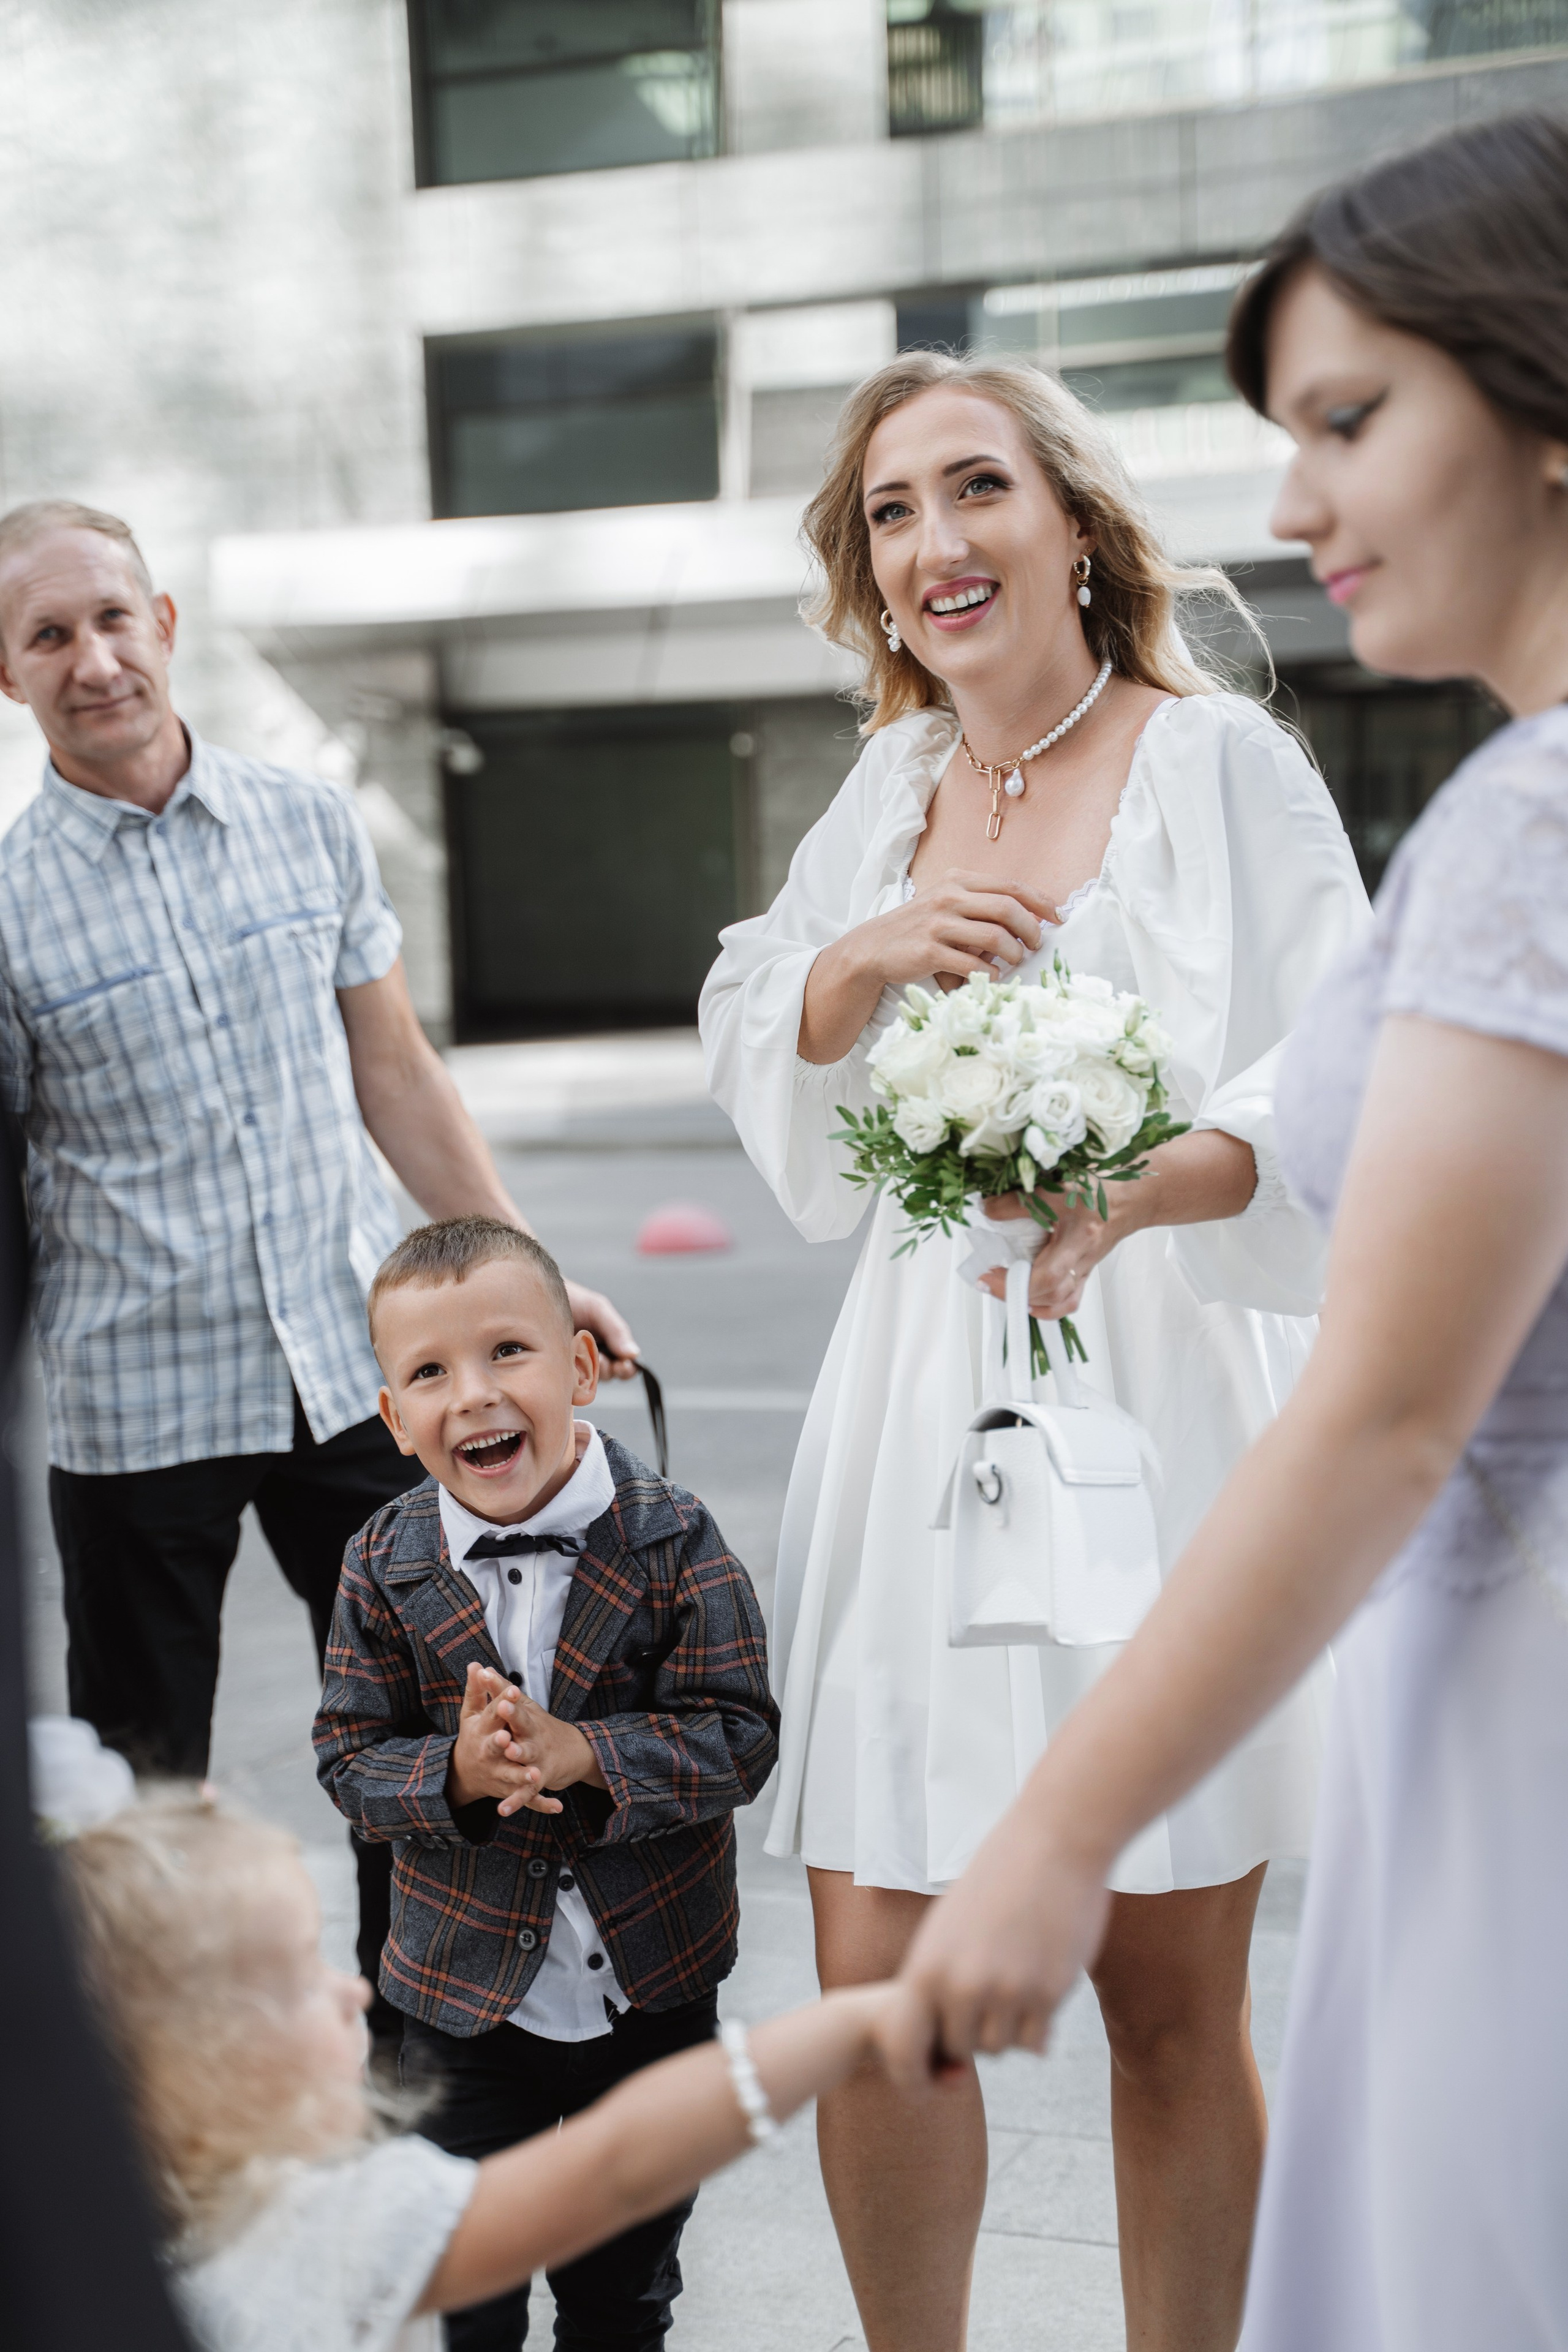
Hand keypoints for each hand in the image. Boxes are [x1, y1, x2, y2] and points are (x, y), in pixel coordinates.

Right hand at [448, 1662, 559, 1815]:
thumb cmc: (473, 1737)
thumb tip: (475, 1664)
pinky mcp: (509, 1790)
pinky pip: (526, 1798)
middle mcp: (488, 1752)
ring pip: (512, 1775)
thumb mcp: (471, 1714)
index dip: (502, 1701)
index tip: (512, 1690)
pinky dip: (542, 1803)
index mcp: (481, 1730)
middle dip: (502, 1744)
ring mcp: (499, 1772)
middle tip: (509, 1739)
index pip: (492, 1713)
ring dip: (523, 1776)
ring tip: (536, 1775)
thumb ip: (475, 1690)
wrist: (464, 1774)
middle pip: (496, 1747)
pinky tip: (557, 1805)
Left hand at [494, 1687, 607, 1816]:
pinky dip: (516, 1801)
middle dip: (513, 1714)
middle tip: (503, 1705)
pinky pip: (527, 1791)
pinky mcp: (539, 1779)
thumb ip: (501, 1689)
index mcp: (526, 1716)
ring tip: (511, 1751)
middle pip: (522, 1722)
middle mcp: (534, 1734)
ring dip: (520, 1753)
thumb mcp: (524, 1706)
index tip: (489, 1675)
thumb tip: (482, 1668)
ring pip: (527, 1755)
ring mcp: (537, 1756)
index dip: (503, 1688)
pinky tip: (502, 1809)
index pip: (513, 1698)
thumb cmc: (540, 1726)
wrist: (574, 1752)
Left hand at [566, 1281, 639, 1380]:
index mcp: (610, 1346)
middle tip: (600, 1360)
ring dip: (589, 1371)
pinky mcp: (557, 1370)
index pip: (626, 1366)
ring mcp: (575, 1366)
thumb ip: (617, 1330)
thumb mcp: (598, 1310)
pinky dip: (571, 1375)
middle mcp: (595, 1358)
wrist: (539, 1295)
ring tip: (579, 1354)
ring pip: (590, 1381)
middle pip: (610, 1376)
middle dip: (608, 1370)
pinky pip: (569, 1382)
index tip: (622, 1365)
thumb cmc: (572, 1300)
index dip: (627, 1369)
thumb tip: (634, 1354)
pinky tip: (565, 1361)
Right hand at [864, 867, 1051, 990]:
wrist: (874, 947)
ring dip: (1014, 953)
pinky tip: (992, 977)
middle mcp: (949, 897)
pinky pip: (973, 964)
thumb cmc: (919, 927)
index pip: (1011, 886)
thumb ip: (981, 904)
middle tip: (1037, 945)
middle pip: (1008, 908)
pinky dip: (990, 974)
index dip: (1040, 902)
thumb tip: (1029, 917)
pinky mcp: (929, 951)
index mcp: (958, 880)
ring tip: (1015, 961)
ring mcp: (938, 924)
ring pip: (995, 936)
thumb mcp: (947, 903)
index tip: (1057, 918)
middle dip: (1032, 929)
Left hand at [879, 1821, 1111, 2095]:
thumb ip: (938, 1981)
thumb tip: (941, 2044)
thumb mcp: (948, 1927)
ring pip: (1001, 2048)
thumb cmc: (998, 1881)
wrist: (1053, 1841)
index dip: (913, 2075)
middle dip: (973, 2035)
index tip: (930, 2084)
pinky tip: (1043, 1987)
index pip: (904, 2047)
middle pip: (960, 2049)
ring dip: (1009, 2028)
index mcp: (926, 1967)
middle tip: (990, 1998)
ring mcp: (1007, 1992)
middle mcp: (961, 1986)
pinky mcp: (1049, 1994)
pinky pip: (1037, 2041)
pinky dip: (1040, 2026)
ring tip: (1017, 1979)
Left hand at [980, 1188, 1139, 1320]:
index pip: (1048, 1277)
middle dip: (1015, 1291)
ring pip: (1061, 1302)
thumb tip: (987, 1210)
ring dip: (1031, 1301)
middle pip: (1052, 1294)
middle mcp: (1083, 1261)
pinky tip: (1030, 1299)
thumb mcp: (1057, 1188)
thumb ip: (1019, 1201)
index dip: (1014, 1282)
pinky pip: (1068, 1300)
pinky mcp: (1085, 1271)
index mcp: (1079, 1240)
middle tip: (987, 1277)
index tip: (986, 1273)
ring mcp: (1085, 1270)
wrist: (1134, 1198)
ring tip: (1005, 1287)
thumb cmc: (1101, 1190)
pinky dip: (1047, 1306)